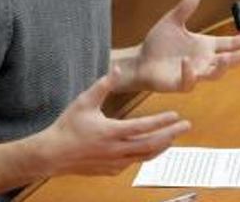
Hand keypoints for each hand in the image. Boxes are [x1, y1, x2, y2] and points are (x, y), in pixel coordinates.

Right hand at [36, 67, 190, 175]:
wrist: (52, 154)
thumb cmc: (67, 127)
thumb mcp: (84, 101)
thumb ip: (103, 85)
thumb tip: (117, 69)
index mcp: (111, 132)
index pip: (144, 127)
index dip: (162, 121)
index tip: (176, 115)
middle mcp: (116, 149)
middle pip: (151, 144)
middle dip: (171, 134)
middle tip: (186, 126)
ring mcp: (115, 162)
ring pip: (145, 156)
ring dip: (162, 146)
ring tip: (173, 137)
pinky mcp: (111, 170)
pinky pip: (134, 163)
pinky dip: (146, 155)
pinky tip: (151, 149)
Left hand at [132, 0, 239, 92]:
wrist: (140, 61)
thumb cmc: (159, 43)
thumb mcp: (173, 20)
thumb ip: (186, 6)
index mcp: (205, 46)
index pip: (229, 44)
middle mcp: (203, 60)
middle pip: (228, 61)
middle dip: (239, 57)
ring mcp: (194, 73)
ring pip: (214, 74)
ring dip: (221, 67)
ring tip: (225, 58)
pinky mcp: (180, 83)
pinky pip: (189, 81)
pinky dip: (189, 73)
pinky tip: (187, 62)